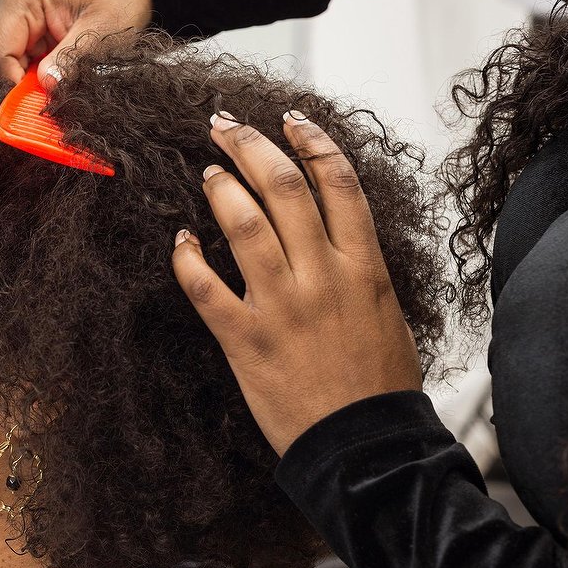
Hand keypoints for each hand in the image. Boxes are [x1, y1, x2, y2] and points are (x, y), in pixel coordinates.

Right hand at [0, 0, 151, 85]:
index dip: (12, 88)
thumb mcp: (101, 30)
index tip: (40, 105)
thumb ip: (70, 59)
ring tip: (64, 78)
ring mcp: (7, 21)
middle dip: (24, 88)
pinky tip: (57, 73)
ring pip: (5, 72)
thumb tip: (46, 85)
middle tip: (58, 95)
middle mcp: (4, 7)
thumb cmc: (115, 1)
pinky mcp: (16, 35)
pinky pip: (15, 69)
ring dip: (31, 85)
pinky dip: (34, 80)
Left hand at [172, 111, 422, 455]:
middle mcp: (323, 277)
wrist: (365, 448)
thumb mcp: (386, 311)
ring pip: (244, 225)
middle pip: (283, 188)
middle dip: (249, 145)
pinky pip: (205, 288)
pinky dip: (187, 259)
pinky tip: (181, 241)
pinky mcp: (246, 340)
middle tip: (224, 126)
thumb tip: (334, 230)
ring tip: (208, 172)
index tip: (290, 119)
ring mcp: (282, 307)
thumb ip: (359, 266)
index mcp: (363, 267)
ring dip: (220, 189)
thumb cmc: (379, 384)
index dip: (312, 141)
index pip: (338, 183)